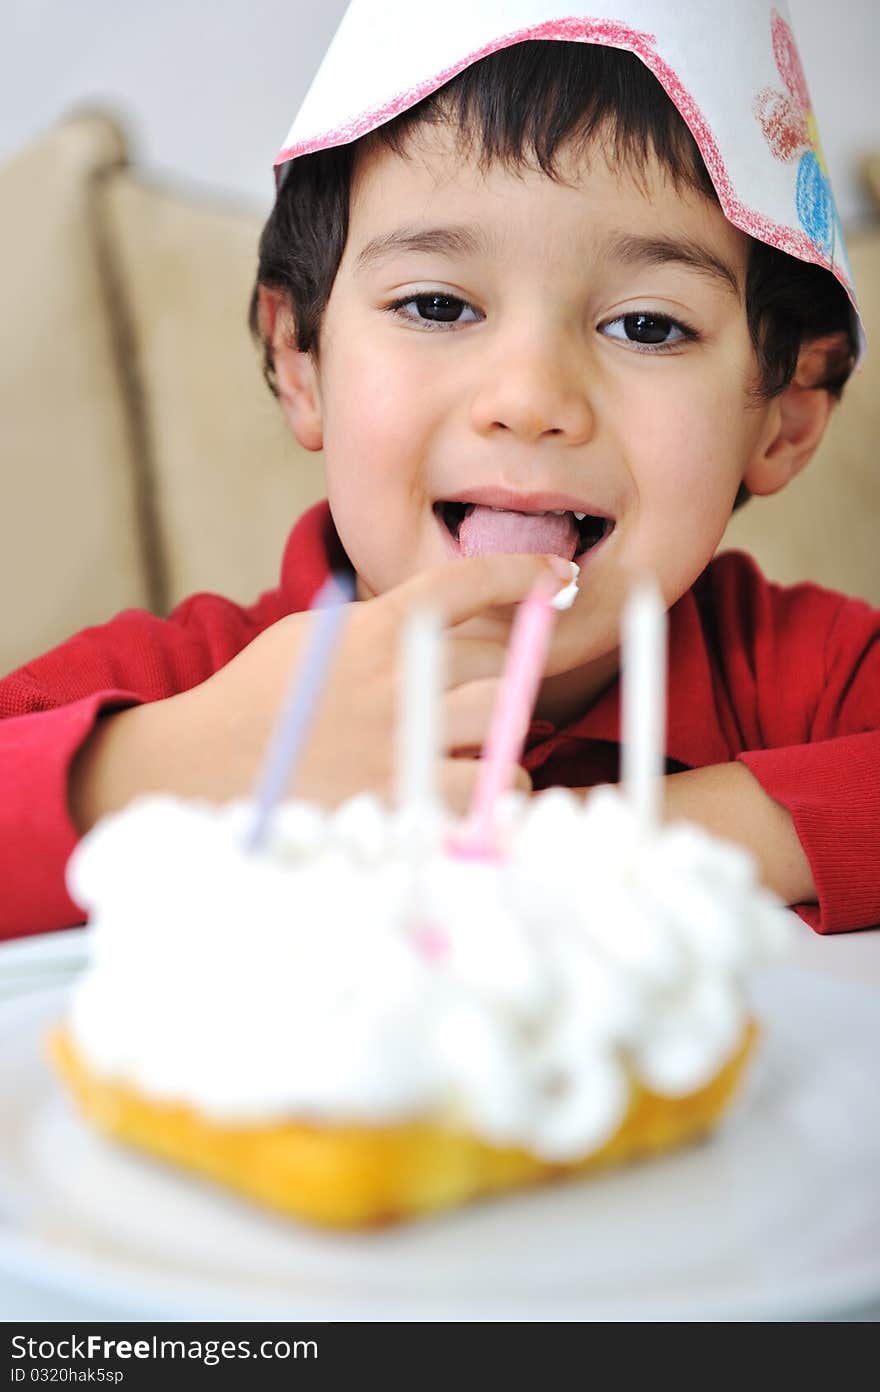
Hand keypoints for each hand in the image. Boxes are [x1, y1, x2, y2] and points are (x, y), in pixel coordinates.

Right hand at [71, 552, 572, 827]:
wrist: (203, 766)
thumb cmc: (260, 700)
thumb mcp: (315, 636)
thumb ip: (379, 625)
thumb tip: (442, 620)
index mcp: (374, 629)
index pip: (465, 584)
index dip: (521, 574)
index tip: (558, 576)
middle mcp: (396, 679)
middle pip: (500, 660)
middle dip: (511, 672)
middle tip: (504, 686)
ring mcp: (401, 739)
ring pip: (504, 720)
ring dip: (508, 727)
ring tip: (493, 736)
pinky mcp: (401, 797)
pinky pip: (486, 787)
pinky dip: (497, 784)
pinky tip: (484, 784)